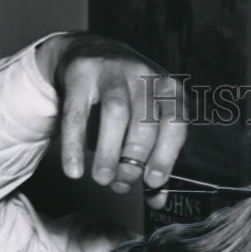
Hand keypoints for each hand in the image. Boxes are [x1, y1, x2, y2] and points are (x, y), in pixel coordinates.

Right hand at [36, 34, 186, 207]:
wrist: (90, 53)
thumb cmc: (126, 99)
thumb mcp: (145, 125)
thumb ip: (153, 160)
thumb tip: (158, 198)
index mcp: (169, 89)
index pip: (176, 123)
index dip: (166, 155)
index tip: (153, 182)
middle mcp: (145, 76)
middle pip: (144, 124)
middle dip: (133, 161)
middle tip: (121, 185)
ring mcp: (113, 70)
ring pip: (116, 114)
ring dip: (109, 153)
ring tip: (102, 179)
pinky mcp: (81, 72)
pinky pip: (77, 113)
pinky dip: (75, 144)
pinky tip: (74, 169)